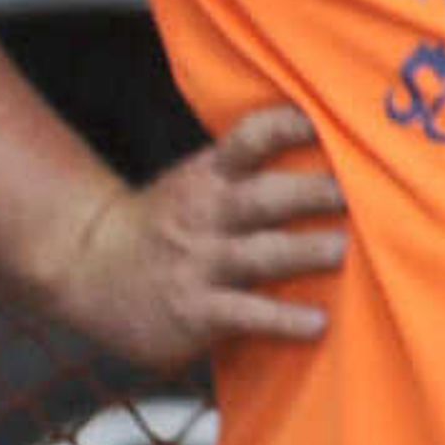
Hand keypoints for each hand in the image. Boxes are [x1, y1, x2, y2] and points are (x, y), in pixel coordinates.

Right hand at [44, 104, 349, 371]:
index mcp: (210, 176)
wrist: (86, 270)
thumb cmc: (167, 222)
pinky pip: (245, 314)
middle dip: (313, 194)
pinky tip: (317, 323)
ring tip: (346, 250)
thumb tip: (335, 149)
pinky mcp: (195, 311)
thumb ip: (251, 168)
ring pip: (260, 254)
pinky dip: (282, 319)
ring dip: (306, 251)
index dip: (286, 127)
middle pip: (263, 197)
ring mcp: (200, 263)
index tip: (323, 122)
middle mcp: (206, 214)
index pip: (249, 140)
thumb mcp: (197, 182)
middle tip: (357, 194)